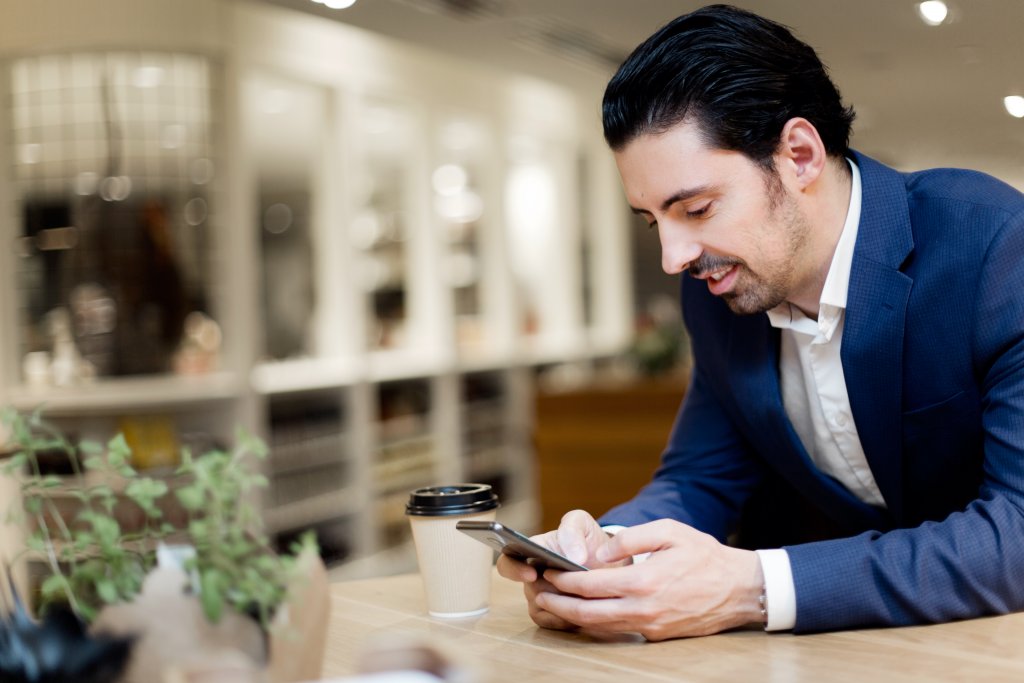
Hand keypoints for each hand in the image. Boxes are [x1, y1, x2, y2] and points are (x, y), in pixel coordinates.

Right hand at [495, 510, 625, 630]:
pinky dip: (564, 618)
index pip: (508, 561)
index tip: (531, 574)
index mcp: (531, 550)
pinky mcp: (548, 614)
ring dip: (562, 603)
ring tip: (584, 596)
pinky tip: (581, 608)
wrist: (608, 564)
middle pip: (530, 589)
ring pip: (541, 606)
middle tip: (571, 588)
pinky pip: (549, 621)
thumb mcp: (583, 525)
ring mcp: (539, 596)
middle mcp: (531, 575)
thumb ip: (572, 530)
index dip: (514, 569)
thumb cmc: (589, 541)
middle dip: (552, 590)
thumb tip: (573, 556)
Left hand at [537, 519, 763, 639]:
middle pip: (587, 614)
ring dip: (572, 617)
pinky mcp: (656, 635)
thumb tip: (599, 553)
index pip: (590, 586)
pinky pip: (618, 630)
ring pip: (600, 627)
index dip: (564, 581)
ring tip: (553, 605)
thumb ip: (631, 538)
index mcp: (644, 581)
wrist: (740, 589)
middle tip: (538, 596)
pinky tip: (584, 612)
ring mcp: (650, 626)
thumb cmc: (705, 556)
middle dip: (558, 606)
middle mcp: (643, 609)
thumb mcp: (669, 531)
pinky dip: (596, 623)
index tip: (547, 572)